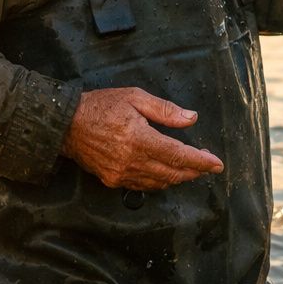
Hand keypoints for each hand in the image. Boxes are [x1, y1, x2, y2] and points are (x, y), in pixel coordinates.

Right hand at [61, 87, 223, 190]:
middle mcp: (131, 161)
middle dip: (195, 171)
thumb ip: (165, 110)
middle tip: (207, 163)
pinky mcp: (112, 180)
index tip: (217, 164)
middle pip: (173, 173)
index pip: (179, 156)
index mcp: (139, 139)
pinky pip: (143, 186)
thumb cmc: (101, 106)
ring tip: (190, 167)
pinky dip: (160, 181)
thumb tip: (191, 118)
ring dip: (178, 177)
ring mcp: (121, 174)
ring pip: (160, 183)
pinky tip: (166, 172)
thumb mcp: (135, 98)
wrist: (64, 124)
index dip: (201, 162)